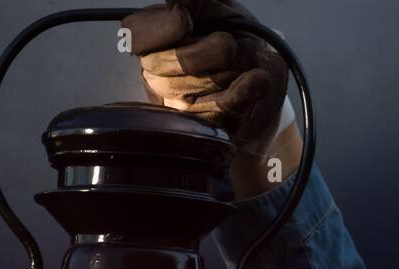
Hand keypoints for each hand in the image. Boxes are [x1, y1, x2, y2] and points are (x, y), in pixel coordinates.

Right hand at [122, 0, 290, 154]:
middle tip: (228, 43)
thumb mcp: (216, 6)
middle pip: (178, 61)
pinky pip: (224, 108)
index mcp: (151, 43)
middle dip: (214, 48)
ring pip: (204, 83)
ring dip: (234, 66)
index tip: (186, 20)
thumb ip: (195, 0)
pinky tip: (257, 78)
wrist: (263, 73)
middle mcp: (157, 76)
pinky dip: (248, 88)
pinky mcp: (205, 126)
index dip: (162, 27)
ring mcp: (179, 105)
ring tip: (240, 62)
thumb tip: (177, 2)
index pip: (136, 35)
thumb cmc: (233, 34)